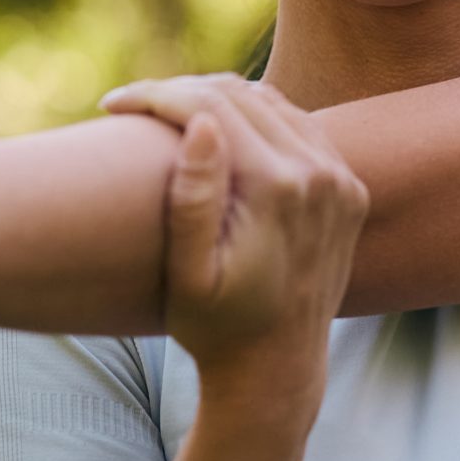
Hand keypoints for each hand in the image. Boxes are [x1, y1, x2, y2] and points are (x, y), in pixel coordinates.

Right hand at [101, 74, 369, 425]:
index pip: (210, 107)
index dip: (153, 96)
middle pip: (240, 95)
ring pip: (270, 102)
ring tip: (165, 115)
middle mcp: (320, 174)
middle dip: (178, 91)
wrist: (276, 369)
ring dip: (216, 99)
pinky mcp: (349, 187)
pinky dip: (255, 117)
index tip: (110, 105)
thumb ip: (193, 199)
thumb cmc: (216, 328)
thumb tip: (200, 125)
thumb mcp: (188, 276)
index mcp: (279, 188)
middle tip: (131, 107)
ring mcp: (341, 178)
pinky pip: (298, 125)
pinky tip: (218, 132)